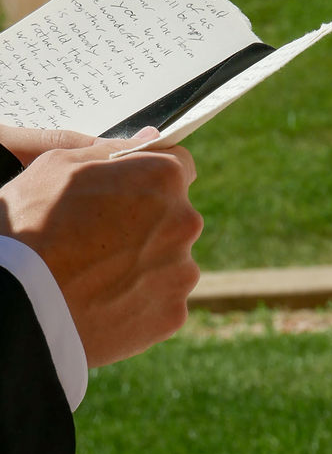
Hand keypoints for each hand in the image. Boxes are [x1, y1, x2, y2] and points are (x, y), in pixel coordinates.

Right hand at [0, 125, 201, 365]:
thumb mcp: (60, 165)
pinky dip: (140, 301)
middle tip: (100, 237)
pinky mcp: (173, 315)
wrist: (23, 302)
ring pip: (170, 262)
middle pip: (174, 218)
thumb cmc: (34, 224)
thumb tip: (150, 138)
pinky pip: (162, 302)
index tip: (129, 191)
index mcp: (163, 178)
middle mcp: (184, 223)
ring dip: (145, 265)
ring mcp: (182, 273)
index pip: (178, 167)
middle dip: (147, 223)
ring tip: (99, 272)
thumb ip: (113, 151)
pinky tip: (106, 300)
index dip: (150, 178)